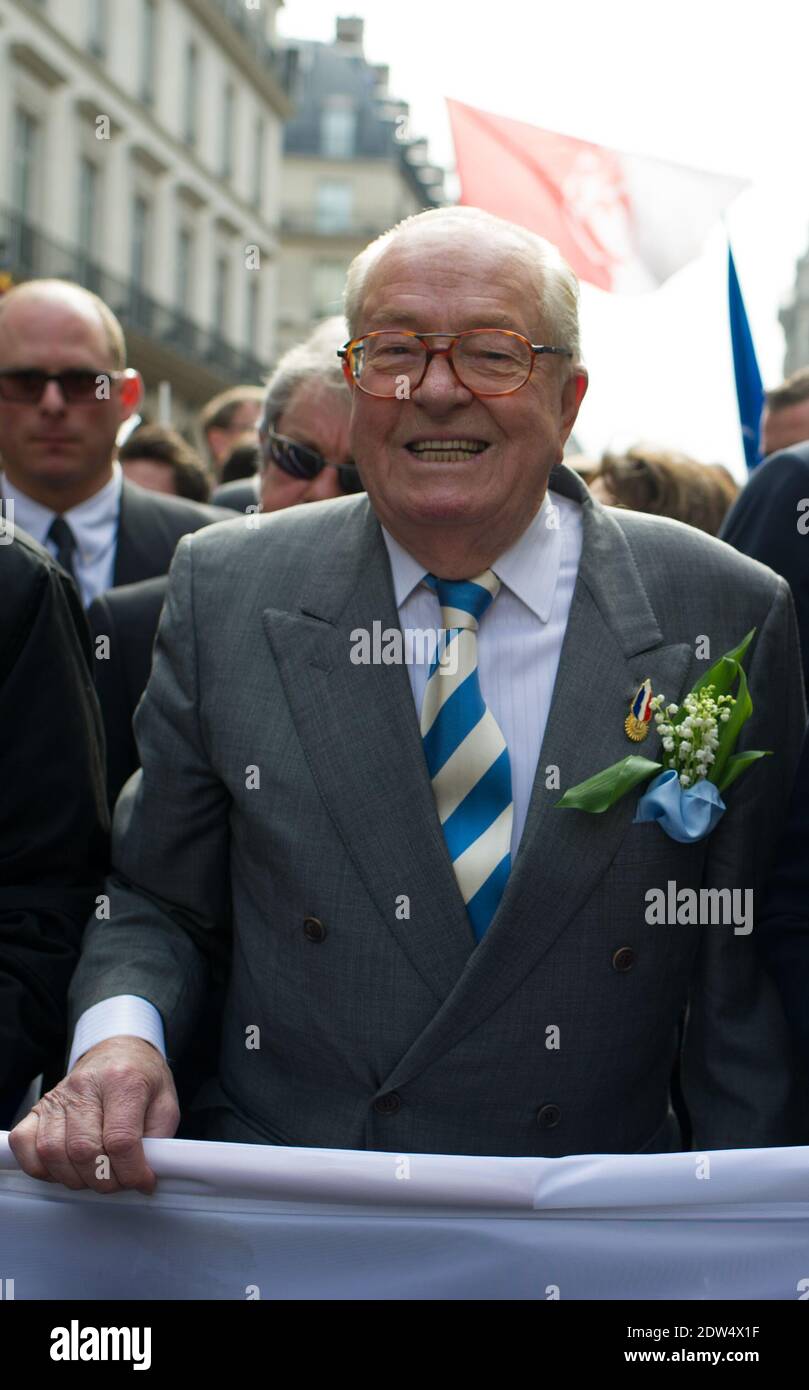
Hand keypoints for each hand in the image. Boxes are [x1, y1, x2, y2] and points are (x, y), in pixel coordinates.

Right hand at [8, 1035, 178, 1194]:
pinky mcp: (39, 1107)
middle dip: (105, 1180)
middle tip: (120, 1181)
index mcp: (123, 1080)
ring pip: (53, 1153)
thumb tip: (147, 1173)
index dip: (132, 1172)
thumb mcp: (165, 1103)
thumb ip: (159, 1139)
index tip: (142, 1181)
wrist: (118, 1052)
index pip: (120, 1140)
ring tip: (96, 1175)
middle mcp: (85, 1086)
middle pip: (84, 1150)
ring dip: (76, 1178)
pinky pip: (25, 1144)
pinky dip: (42, 1168)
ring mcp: (58, 1096)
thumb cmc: (141, 1078)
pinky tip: (67, 1167)